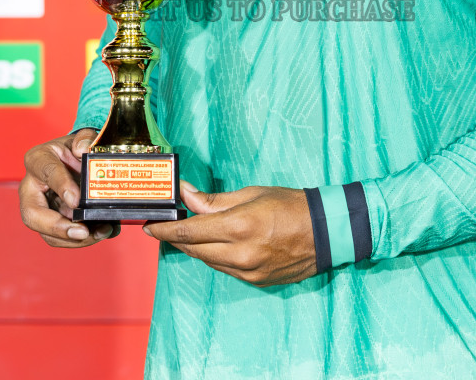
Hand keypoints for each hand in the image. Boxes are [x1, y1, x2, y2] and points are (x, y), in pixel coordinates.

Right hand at [19, 128, 118, 247]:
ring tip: (101, 233)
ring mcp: (40, 208)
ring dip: (74, 239)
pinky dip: (81, 240)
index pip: (46, 172)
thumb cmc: (76, 149)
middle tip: (82, 232)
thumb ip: (86, 138)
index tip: (77, 200)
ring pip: (47, 232)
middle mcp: (31, 187)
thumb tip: (83, 150)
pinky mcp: (52, 222)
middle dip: (57, 227)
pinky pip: (61, 237)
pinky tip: (102, 233)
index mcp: (38, 160)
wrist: (78, 160)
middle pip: (32, 214)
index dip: (61, 186)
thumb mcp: (83, 137)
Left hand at [143, 182, 316, 286]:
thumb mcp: (252, 194)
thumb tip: (187, 195)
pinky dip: (214, 257)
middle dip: (175, 239)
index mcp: (238, 227)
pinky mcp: (255, 281)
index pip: (189, 231)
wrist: (327, 233)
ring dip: (194, 248)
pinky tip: (213, 246)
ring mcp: (248, 271)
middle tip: (163, 228)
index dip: (164, 230)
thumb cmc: (291, 205)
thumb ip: (215, 200)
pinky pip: (224, 270)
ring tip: (186, 234)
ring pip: (207, 261)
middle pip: (194, 249)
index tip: (148, 228)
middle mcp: (240, 254)